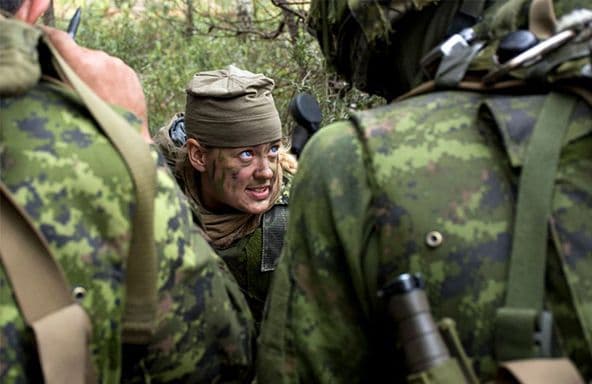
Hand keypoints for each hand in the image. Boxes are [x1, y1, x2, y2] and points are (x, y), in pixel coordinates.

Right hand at [42, 27, 150, 141]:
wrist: (128, 136)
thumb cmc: (93, 123)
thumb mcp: (65, 99)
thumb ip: (54, 77)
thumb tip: (45, 63)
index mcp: (83, 64)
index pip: (59, 38)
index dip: (48, 36)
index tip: (43, 38)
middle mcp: (102, 60)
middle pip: (80, 53)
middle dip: (75, 64)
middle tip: (74, 83)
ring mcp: (119, 66)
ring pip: (98, 62)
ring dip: (93, 72)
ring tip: (95, 95)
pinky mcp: (130, 73)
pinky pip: (114, 70)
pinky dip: (108, 79)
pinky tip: (108, 96)